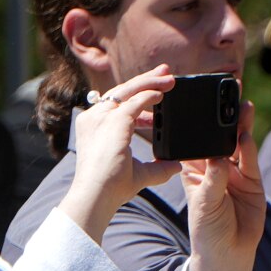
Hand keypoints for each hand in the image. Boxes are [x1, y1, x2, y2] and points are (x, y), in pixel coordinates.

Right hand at [62, 66, 178, 238]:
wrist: (96, 197)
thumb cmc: (109, 190)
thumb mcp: (138, 174)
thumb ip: (157, 168)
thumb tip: (176, 166)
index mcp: (94, 128)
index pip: (117, 106)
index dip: (139, 100)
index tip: (157, 97)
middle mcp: (94, 118)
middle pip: (122, 91)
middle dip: (146, 80)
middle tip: (165, 73)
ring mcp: (102, 117)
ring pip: (129, 90)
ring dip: (151, 82)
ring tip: (170, 78)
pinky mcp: (113, 121)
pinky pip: (136, 101)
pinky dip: (150, 95)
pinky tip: (163, 94)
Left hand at [181, 99, 263, 270]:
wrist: (229, 255)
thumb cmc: (206, 231)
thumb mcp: (204, 205)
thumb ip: (212, 181)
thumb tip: (218, 159)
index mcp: (194, 170)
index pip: (193, 141)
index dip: (196, 123)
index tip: (196, 104)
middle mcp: (214, 167)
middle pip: (219, 137)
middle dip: (223, 117)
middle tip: (228, 95)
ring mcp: (235, 173)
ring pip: (237, 144)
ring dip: (240, 126)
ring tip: (243, 106)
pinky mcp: (253, 180)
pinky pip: (251, 160)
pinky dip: (249, 147)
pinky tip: (246, 134)